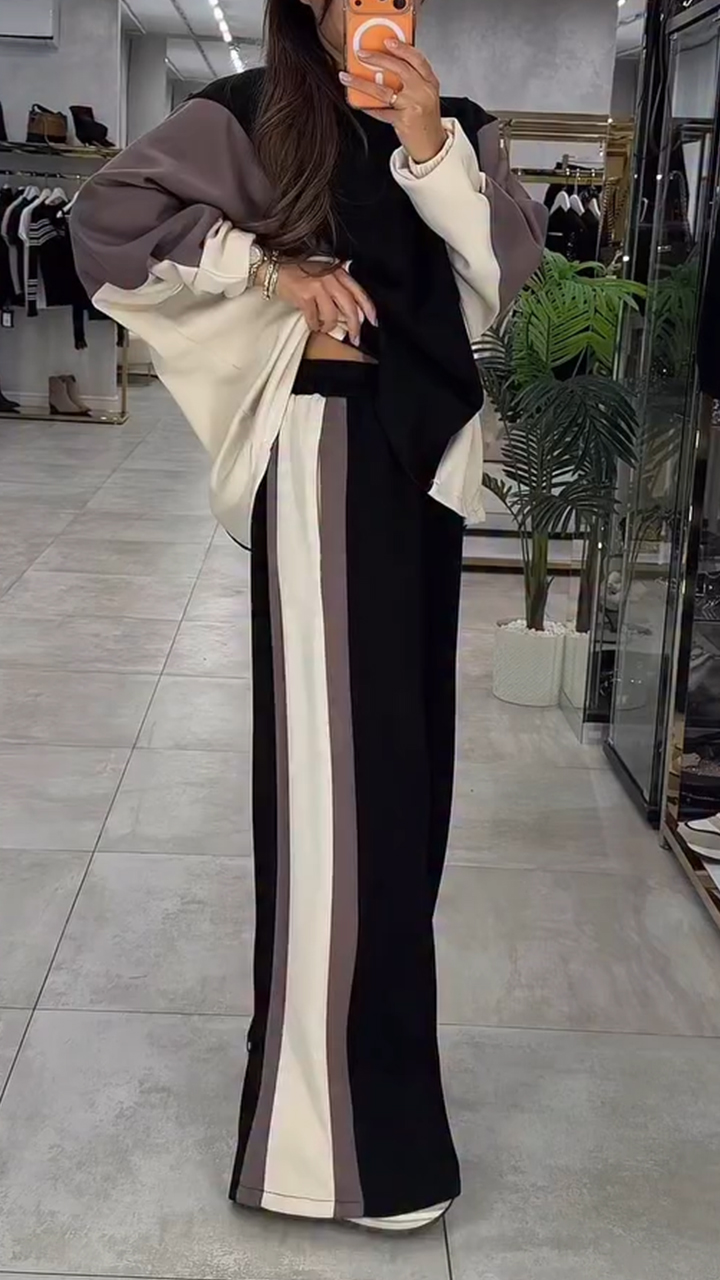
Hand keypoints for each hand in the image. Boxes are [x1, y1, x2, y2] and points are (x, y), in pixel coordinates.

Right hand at [267, 261, 375, 343]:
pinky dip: (314, 325)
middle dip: (354, 326)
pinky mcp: (304, 297)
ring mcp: (317, 287)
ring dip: (330, 327)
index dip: (368, 308)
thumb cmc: (299, 272)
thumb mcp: (323, 273)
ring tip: (325, 328)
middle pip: (349, 307)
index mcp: (337, 272)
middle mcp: (330, 278)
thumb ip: (338, 286)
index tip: (373, 322)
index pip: (358, 292)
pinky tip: (313, 325)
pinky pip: (314, 318)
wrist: (275, 268)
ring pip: (332, 315)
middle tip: (355, 338)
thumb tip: (352, 310)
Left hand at [340, 41, 445, 164]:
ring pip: (383, 90)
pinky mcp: (403, 121)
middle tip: (362, 54)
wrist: (433, 147)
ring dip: (361, 83)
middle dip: (377, 58)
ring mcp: (413, 106)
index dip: (402, 48)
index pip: (417, 59)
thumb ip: (413, 80)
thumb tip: (387, 66)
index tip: (387, 41)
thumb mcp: (426, 95)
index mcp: (430, 82)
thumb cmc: (426, 121)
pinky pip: (381, 111)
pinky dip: (368, 107)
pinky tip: (359, 103)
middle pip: (399, 69)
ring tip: (348, 77)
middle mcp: (422, 91)